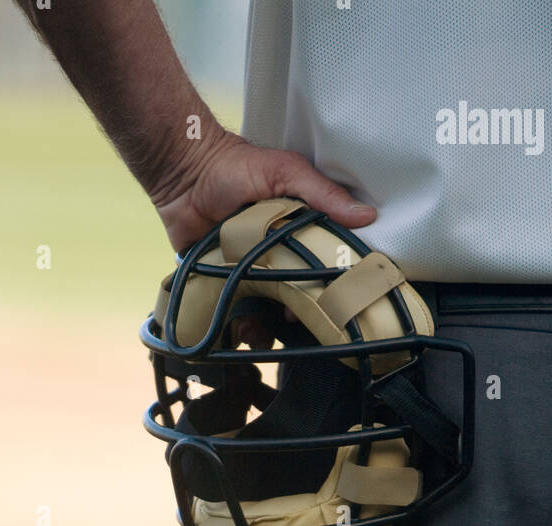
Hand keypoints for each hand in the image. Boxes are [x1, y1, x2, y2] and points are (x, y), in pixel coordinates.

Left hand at [150, 127, 376, 346]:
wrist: (183, 174)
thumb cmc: (236, 167)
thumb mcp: (287, 173)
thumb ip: (323, 194)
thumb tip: (368, 216)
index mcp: (296, 232)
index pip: (320, 266)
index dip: (327, 287)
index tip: (330, 303)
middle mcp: (274, 255)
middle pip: (293, 295)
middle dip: (295, 315)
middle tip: (291, 320)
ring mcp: (247, 271)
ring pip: (264, 310)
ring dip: (266, 328)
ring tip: (261, 333)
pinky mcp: (220, 281)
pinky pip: (233, 312)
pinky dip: (238, 326)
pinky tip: (242, 332)